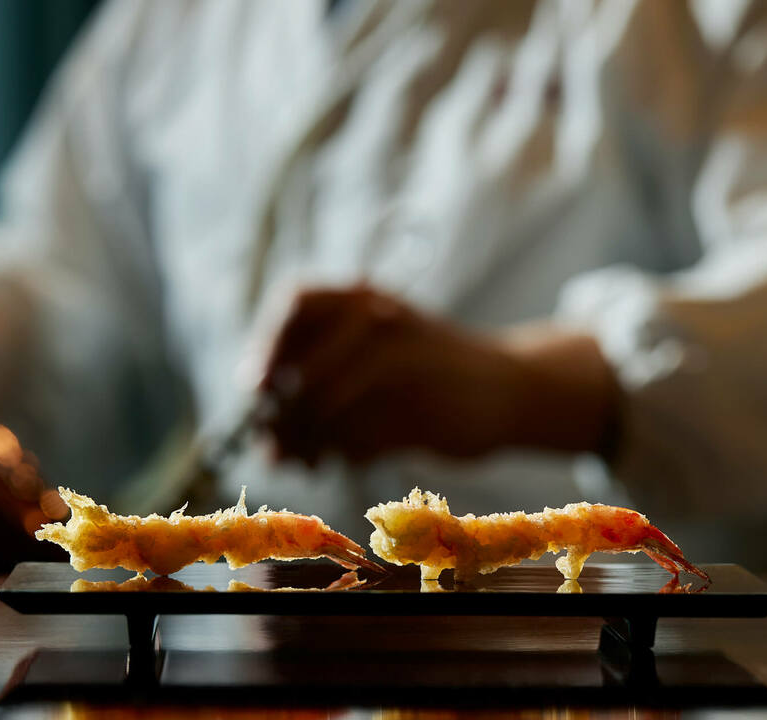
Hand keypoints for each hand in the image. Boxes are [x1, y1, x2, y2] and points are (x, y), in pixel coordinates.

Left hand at [259, 285, 621, 465]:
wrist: (509, 387)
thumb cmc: (427, 370)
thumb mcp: (376, 348)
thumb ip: (320, 378)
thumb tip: (265, 438)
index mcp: (367, 298)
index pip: (295, 301)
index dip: (268, 343)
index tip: (256, 386)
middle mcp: (382, 322)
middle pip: (302, 368)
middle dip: (282, 415)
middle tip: (275, 446)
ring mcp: (404, 366)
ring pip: (326, 410)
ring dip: (308, 443)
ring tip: (310, 458)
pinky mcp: (423, 412)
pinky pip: (361, 441)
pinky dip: (348, 455)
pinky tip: (354, 457)